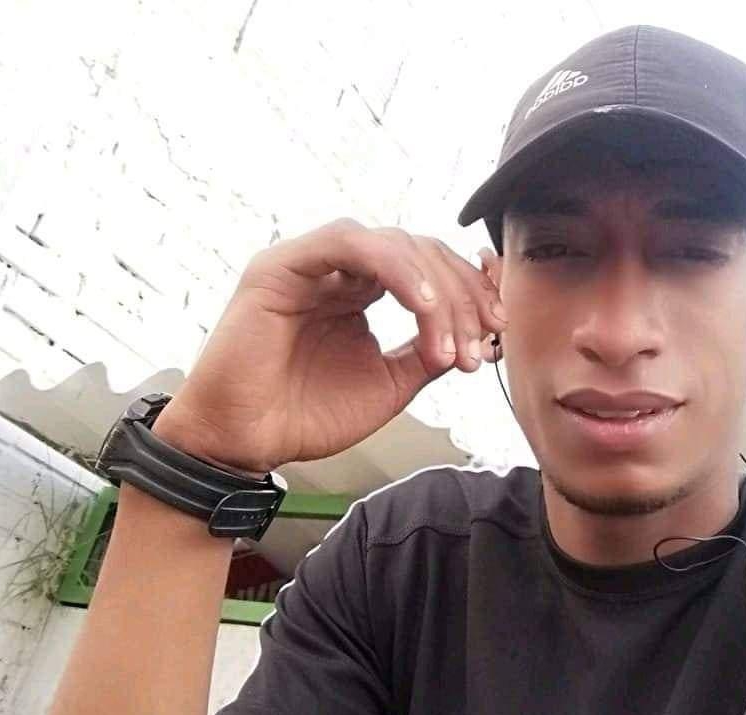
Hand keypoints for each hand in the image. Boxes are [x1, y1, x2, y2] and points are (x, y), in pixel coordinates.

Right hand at [151, 218, 507, 473]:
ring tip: (451, 345)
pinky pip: (351, 243)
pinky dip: (397, 271)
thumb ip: (428, 353)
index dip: (471, 290)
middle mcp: (340, 271)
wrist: (246, 441)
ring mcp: (312, 263)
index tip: (499, 328)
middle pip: (422, 253)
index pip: (429, 270)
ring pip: (396, 245)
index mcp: (361, 293)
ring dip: (438, 292)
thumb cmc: (307, 415)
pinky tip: (423, 309)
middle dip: (464, 297)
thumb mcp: (390, 384)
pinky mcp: (283, 264)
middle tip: (482, 344)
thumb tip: (479, 336)